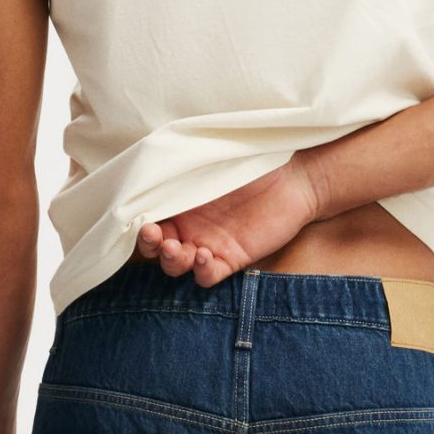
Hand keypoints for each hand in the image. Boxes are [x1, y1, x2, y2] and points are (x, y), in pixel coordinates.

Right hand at [135, 153, 323, 284]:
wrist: (296, 176)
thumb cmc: (253, 159)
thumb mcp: (213, 157)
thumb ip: (184, 164)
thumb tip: (151, 162)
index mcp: (178, 201)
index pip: (147, 218)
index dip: (138, 222)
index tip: (140, 217)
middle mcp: (189, 226)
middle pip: (156, 247)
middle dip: (150, 245)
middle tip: (155, 235)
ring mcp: (208, 244)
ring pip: (177, 265)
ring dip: (172, 260)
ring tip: (178, 249)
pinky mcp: (231, 259)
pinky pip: (207, 276)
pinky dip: (201, 271)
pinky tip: (207, 256)